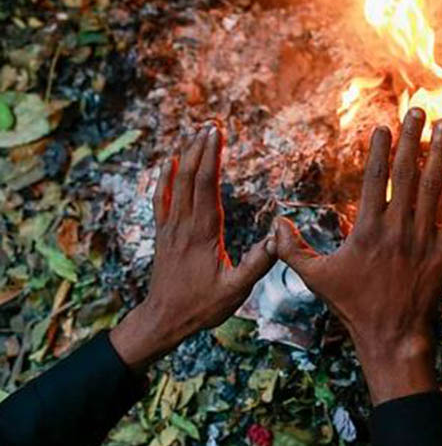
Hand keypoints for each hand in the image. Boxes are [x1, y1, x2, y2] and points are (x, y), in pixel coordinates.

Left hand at [110, 127, 275, 372]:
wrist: (164, 319)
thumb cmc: (201, 307)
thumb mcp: (235, 290)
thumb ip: (257, 263)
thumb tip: (277, 237)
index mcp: (202, 233)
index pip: (206, 185)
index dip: (211, 156)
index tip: (217, 133)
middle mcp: (183, 225)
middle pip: (189, 176)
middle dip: (199, 148)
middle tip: (210, 125)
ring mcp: (170, 228)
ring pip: (175, 183)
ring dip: (185, 157)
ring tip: (195, 135)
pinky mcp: (163, 234)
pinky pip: (161, 198)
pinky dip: (165, 177)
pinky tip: (168, 163)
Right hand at [274, 109, 441, 404]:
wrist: (393, 336)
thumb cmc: (353, 306)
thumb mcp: (316, 278)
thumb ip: (292, 249)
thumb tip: (274, 222)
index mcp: (367, 230)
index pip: (374, 179)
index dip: (380, 150)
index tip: (384, 125)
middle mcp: (397, 228)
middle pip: (406, 174)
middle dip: (413, 138)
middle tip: (420, 109)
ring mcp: (423, 239)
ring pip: (434, 188)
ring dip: (441, 154)